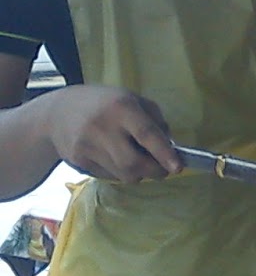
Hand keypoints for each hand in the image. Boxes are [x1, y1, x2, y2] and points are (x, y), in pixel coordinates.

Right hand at [44, 85, 180, 182]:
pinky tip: (117, 160)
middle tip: (163, 170)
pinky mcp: (78, 161)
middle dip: (155, 172)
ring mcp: (87, 146)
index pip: (147, 134)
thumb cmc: (105, 104)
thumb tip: (171, 146)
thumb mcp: (132, 99)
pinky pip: (109, 176)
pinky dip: (121, 173)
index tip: (178, 167)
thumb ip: (155, 119)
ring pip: (123, 174)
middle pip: (134, 163)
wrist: (57, 112)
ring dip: (139, 174)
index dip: (164, 153)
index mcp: (122, 107)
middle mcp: (103, 127)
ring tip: (140, 162)